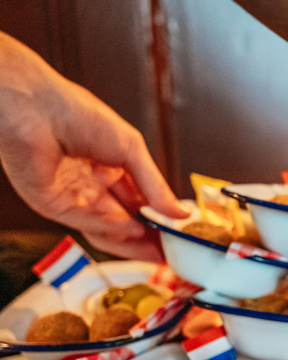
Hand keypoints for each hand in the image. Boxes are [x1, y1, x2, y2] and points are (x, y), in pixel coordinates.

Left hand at [0, 33, 188, 260]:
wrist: (36, 107)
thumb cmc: (77, 113)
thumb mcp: (132, 149)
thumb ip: (155, 185)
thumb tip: (180, 213)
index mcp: (112, 169)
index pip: (140, 203)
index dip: (160, 220)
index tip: (180, 234)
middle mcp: (93, 186)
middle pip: (125, 222)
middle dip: (149, 238)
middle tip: (173, 252)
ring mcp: (73, 198)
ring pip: (107, 229)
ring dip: (133, 241)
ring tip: (158, 250)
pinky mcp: (54, 205)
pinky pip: (86, 222)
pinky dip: (111, 228)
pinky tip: (132, 229)